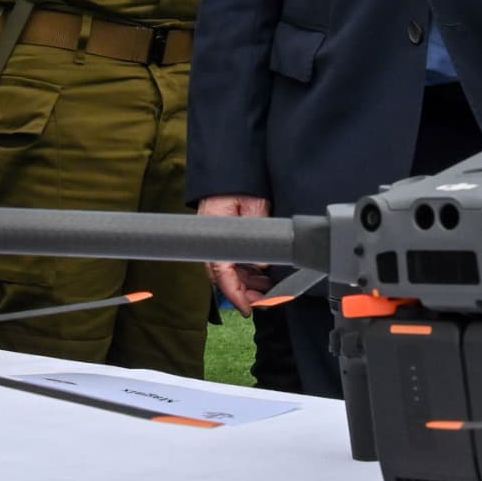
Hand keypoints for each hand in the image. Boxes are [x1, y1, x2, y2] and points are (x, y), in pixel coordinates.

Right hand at [199, 194, 272, 313]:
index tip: (247, 309)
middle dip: (245, 294)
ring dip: (248, 285)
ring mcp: (219, 242)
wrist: (233, 171)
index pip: (222, 274)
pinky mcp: (226, 240)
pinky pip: (235, 263)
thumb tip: (261, 265)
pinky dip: (248, 273)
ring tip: (267, 291)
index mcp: (215, 237)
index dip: (234, 295)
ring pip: (232, 273)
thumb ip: (256, 234)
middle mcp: (214, 243)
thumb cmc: (239, 186)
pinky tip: (263, 278)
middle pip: (226, 278)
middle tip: (264, 303)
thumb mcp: (253, 208)